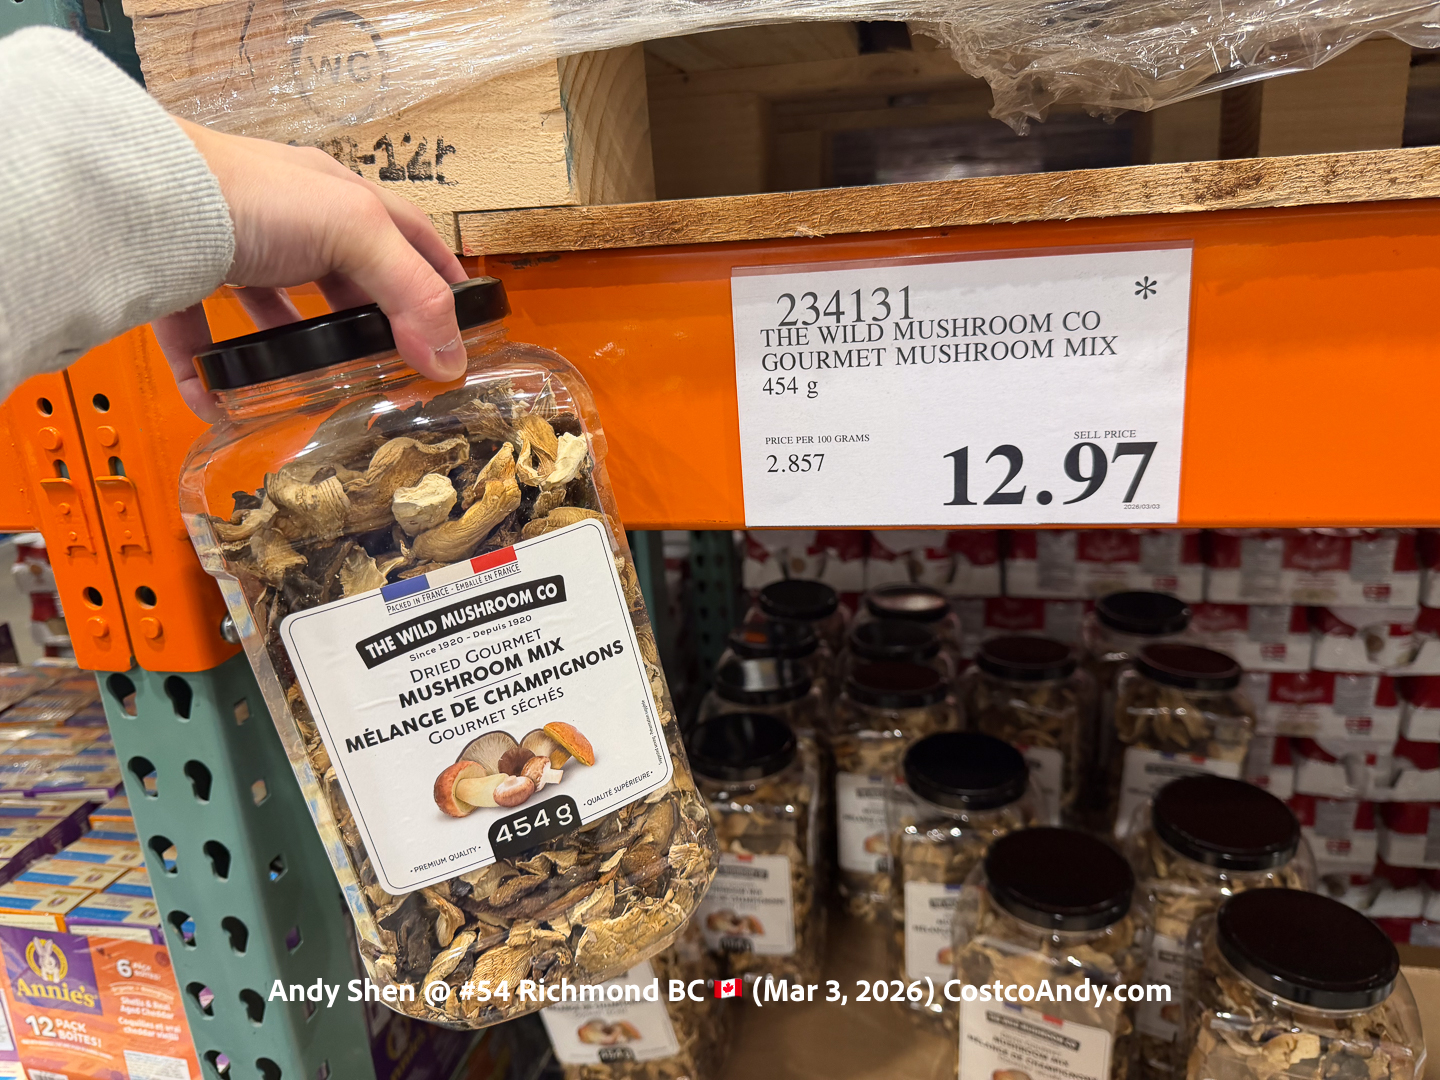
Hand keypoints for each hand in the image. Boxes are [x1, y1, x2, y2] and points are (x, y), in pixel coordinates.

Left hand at [154, 118, 468, 419]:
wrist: (142, 198)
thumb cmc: (252, 197)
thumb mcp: (356, 236)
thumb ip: (411, 294)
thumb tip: (449, 359)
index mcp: (337, 195)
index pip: (408, 232)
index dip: (441, 272)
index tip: (463, 313)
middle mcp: (286, 214)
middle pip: (342, 270)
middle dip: (367, 316)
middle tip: (390, 362)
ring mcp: (230, 244)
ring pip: (271, 302)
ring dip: (292, 345)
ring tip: (312, 386)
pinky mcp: (179, 275)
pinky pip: (200, 332)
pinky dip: (213, 372)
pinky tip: (223, 404)